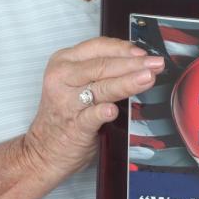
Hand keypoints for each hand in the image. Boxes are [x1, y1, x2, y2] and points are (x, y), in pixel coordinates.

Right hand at [23, 37, 164, 179]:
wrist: (43, 151)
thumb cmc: (65, 114)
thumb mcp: (75, 82)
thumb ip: (99, 70)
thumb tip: (138, 60)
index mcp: (63, 62)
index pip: (98, 47)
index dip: (124, 48)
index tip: (144, 52)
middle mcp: (62, 78)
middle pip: (103, 65)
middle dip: (134, 63)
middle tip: (156, 64)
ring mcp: (66, 102)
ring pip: (102, 87)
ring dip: (128, 82)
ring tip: (148, 78)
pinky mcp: (73, 126)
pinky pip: (91, 116)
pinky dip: (103, 112)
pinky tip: (114, 110)